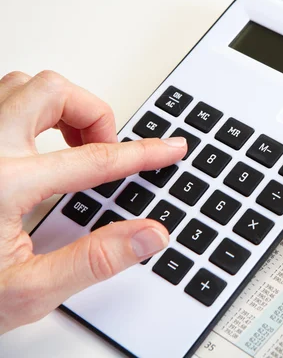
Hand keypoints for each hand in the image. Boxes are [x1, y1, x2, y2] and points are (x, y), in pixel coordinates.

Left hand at [0, 71, 186, 333]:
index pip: (94, 159)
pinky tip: (39, 143)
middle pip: (51, 92)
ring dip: (59, 107)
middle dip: (93, 114)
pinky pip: (0, 102)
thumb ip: (95, 260)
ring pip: (21, 87)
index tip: (168, 148)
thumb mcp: (29, 292)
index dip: (142, 153)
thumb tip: (148, 235)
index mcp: (3, 184)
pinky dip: (30, 110)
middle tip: (108, 148)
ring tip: (75, 143)